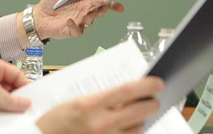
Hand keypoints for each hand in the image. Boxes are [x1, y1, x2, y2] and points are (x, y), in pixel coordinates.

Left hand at [0, 54, 29, 118]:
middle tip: (25, 109)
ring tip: (15, 117)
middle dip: (15, 99)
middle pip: (7, 89)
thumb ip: (10, 99)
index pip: (14, 74)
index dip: (24, 85)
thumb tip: (24, 103)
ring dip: (5, 109)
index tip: (32, 97)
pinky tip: (2, 121)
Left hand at [33, 0, 124, 39]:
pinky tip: (70, 21)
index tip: (119, 6)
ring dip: (91, 17)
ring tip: (86, 15)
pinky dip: (76, 26)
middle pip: (99, 11)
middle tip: (102, 8)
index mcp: (84, 0)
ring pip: (91, 21)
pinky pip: (78, 30)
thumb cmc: (49, 2)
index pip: (101, 1)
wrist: (39, 17)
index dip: (112, 4)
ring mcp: (79, 21)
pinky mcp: (72, 30)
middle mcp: (83, 11)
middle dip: (103, 10)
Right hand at [36, 77, 163, 133]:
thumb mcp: (75, 102)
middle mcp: (100, 124)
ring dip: (142, 121)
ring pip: (137, 130)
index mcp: (90, 105)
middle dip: (152, 104)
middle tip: (156, 99)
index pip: (127, 90)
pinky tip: (130, 128)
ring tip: (140, 115)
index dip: (147, 85)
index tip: (158, 83)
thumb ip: (101, 98)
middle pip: (139, 111)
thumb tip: (126, 91)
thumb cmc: (54, 123)